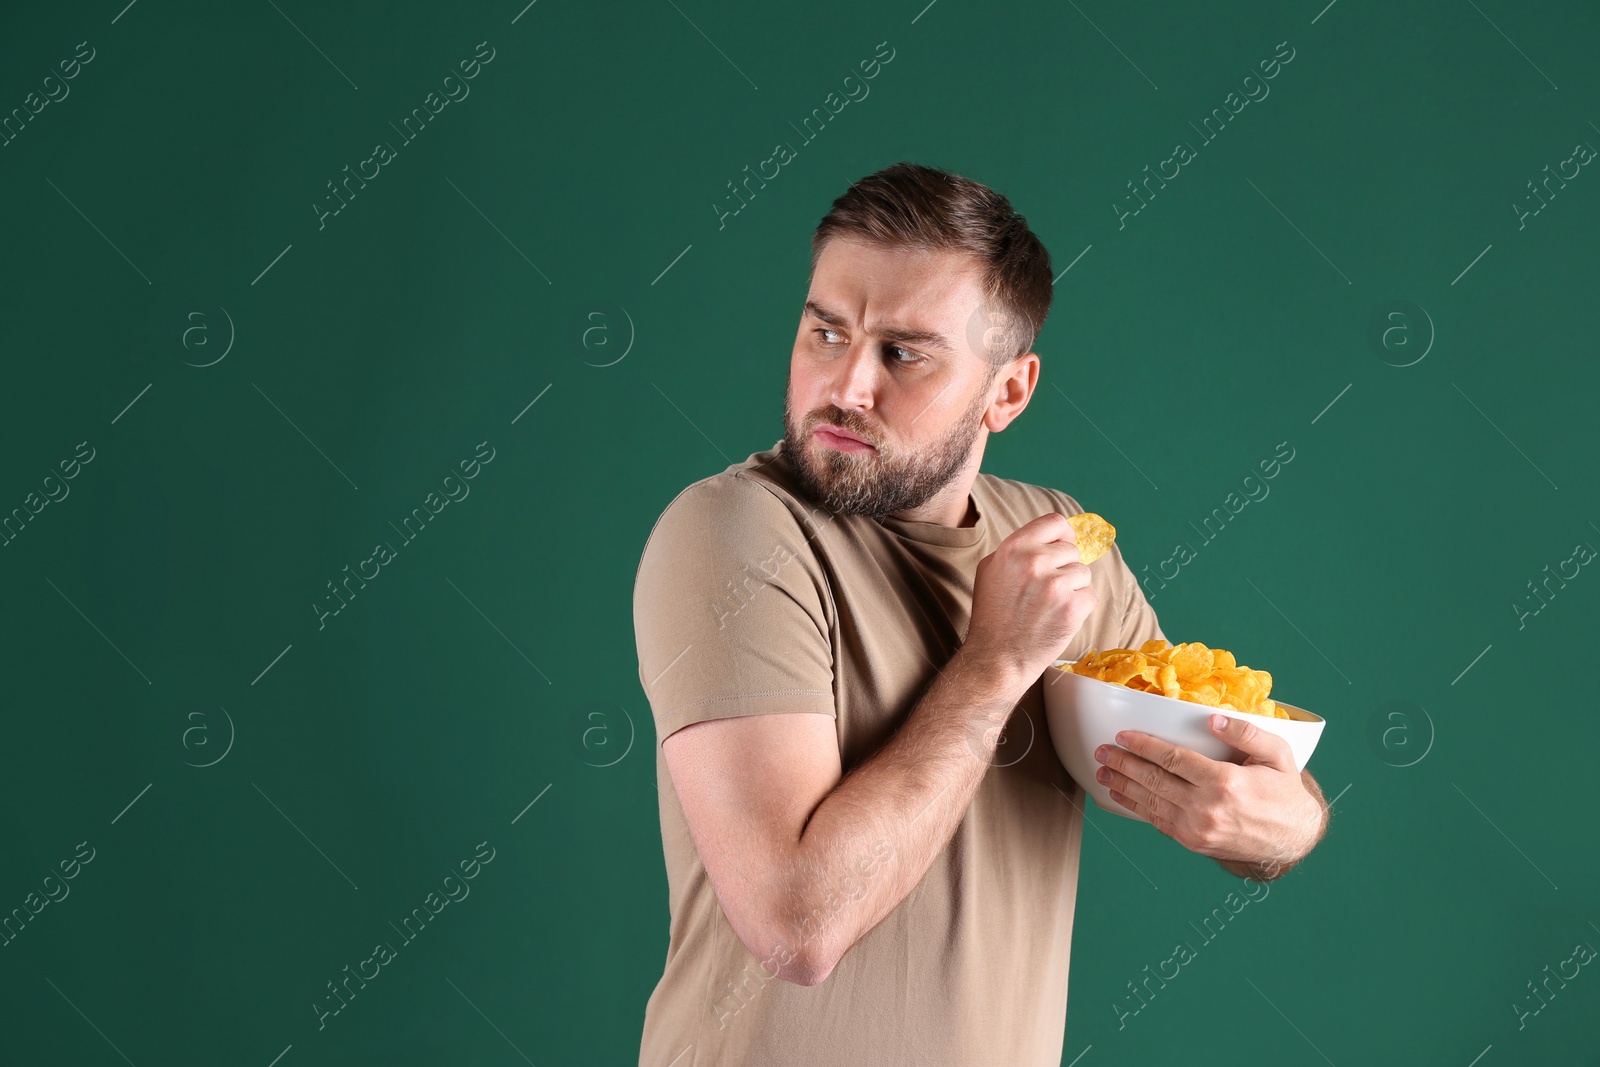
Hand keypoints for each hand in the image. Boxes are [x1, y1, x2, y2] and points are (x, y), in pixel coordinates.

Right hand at [963, 512, 1098, 688]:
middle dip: (1064, 567)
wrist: (996, 657)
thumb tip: (1054, 537)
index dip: (1063, 535)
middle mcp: (1035, 561)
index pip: (1055, 522)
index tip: (1063, 546)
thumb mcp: (991, 569)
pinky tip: (1058, 617)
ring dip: (1072, 588)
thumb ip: (1020, 548)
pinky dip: (1079, 606)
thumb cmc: (993, 614)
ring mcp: (1056, 584)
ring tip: (1049, 606)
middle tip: (1046, 590)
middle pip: (1072, 550)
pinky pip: (1090, 595)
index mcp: (1014, 547)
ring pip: (1083, 573)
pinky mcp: (1072, 607)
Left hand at [1092, 711, 1326, 876]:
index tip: (1123, 735)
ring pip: (1151, 803)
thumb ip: (1247, 732)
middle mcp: (1207, 808)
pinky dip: (1136, 808)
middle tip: (1102, 751)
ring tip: (1102, 772)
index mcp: (1225, 782)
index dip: (1144, 746)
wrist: (1292, 838)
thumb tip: (1212, 719)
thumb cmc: (1283, 791)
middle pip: (1154, 781)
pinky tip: (1121, 796)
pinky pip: (1158, 822)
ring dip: (1123, 786)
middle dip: (1124, 764)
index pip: (1174, 759)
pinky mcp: (1193, 843)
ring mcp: (1198, 829)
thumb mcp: (1278, 754)